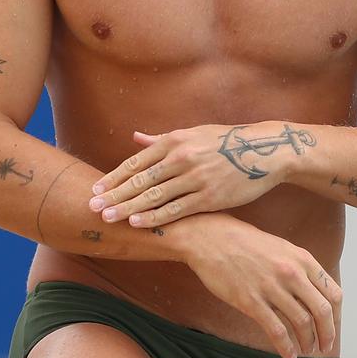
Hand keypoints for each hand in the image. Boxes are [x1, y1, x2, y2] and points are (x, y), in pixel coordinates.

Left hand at [89, 122, 294, 226]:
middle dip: (115, 194)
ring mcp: (195, 177)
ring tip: (109, 218)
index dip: (115, 177)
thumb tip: (135, 138)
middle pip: (140, 179)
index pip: (137, 161)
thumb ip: (162, 138)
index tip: (96, 189)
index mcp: (175, 140)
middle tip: (92, 207)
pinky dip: (155, 217)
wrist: (263, 151)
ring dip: (129, 208)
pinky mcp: (209, 196)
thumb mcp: (193, 134)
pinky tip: (137, 223)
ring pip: (154, 195)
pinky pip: (176, 209)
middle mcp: (181, 157)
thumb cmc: (224, 141)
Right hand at [184, 214, 341, 357]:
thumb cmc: (245, 242)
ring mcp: (271, 287)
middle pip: (322, 311)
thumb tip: (314, 293)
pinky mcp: (251, 301)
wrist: (211, 238)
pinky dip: (286, 347)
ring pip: (302, 323)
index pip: (333, 293)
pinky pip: (276, 330)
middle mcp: (291, 273)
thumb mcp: (281, 247)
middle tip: (325, 347)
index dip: (336, 316)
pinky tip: (288, 355)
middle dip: (327, 334)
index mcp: (302, 258)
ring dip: (308, 342)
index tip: (332, 327)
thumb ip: (300, 268)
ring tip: (306, 351)